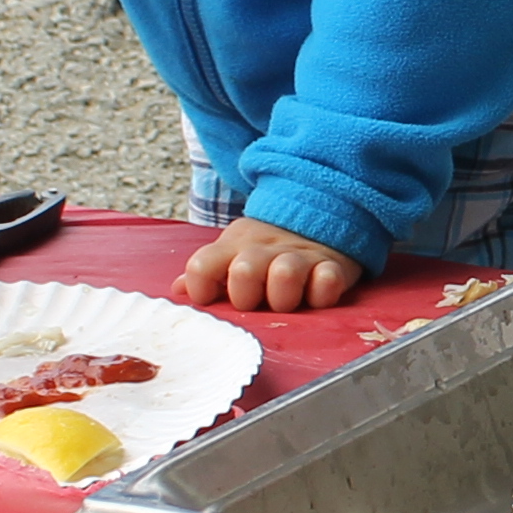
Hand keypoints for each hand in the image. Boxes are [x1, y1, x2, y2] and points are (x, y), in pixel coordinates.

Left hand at [180, 215, 365, 311]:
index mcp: (235, 245)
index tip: (211, 298)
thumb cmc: (269, 247)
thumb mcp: (234, 250)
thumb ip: (208, 272)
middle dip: (246, 297)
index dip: (200, 289)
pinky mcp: (334, 265)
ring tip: (286, 302)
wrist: (321, 210)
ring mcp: (301, 255)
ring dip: (283, 297)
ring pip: (285, 275)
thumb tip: (178, 290)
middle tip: (257, 302)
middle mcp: (265, 248)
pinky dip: (321, 294)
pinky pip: (327, 283)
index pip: (201, 266)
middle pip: (243, 272)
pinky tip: (316, 295)